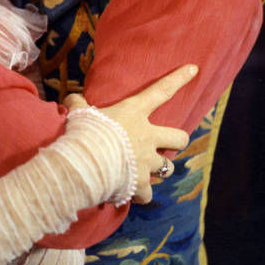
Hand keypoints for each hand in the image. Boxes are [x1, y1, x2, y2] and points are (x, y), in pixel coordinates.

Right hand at [64, 64, 196, 203]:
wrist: (84, 163)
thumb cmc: (83, 132)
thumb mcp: (78, 112)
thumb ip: (77, 104)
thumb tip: (71, 100)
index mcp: (134, 113)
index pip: (161, 91)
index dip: (178, 78)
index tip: (193, 69)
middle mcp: (148, 138)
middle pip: (180, 138)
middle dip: (178, 142)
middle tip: (166, 145)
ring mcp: (147, 163)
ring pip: (167, 169)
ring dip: (158, 171)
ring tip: (144, 172)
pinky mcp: (140, 185)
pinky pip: (148, 195)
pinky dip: (141, 195)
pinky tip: (130, 194)